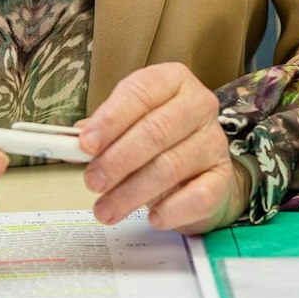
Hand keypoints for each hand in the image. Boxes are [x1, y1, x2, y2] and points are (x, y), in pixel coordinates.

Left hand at [77, 62, 247, 232]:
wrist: (200, 168)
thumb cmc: (158, 139)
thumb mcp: (129, 123)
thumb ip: (103, 130)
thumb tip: (76, 142)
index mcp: (172, 81)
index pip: (140, 93)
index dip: (111, 119)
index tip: (86, 144)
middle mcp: (198, 105)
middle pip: (156, 131)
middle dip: (118, 160)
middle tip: (93, 182)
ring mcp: (214, 141)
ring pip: (170, 166)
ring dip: (132, 192)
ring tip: (107, 208)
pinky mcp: (222, 178)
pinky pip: (198, 195)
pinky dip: (171, 209)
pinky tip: (152, 216)